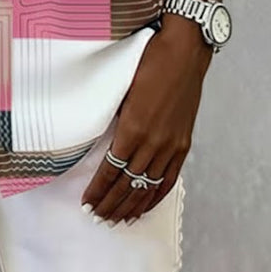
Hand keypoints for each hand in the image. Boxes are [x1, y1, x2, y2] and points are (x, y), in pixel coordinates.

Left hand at [80, 15, 212, 225]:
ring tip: (117, 219)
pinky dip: (156, 196)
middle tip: (97, 216)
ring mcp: (171, 145)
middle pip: (128, 184)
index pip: (111, 170)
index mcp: (133, 127)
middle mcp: (153, 142)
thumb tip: (102, 139)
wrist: (183, 52)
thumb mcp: (122, 88)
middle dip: (111, 203)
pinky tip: (145, 207)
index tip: (87, 202)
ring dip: (131, 205)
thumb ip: (114, 117)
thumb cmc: (148, 61)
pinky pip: (169, 178)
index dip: (98, 189)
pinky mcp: (183, 144)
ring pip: (148, 186)